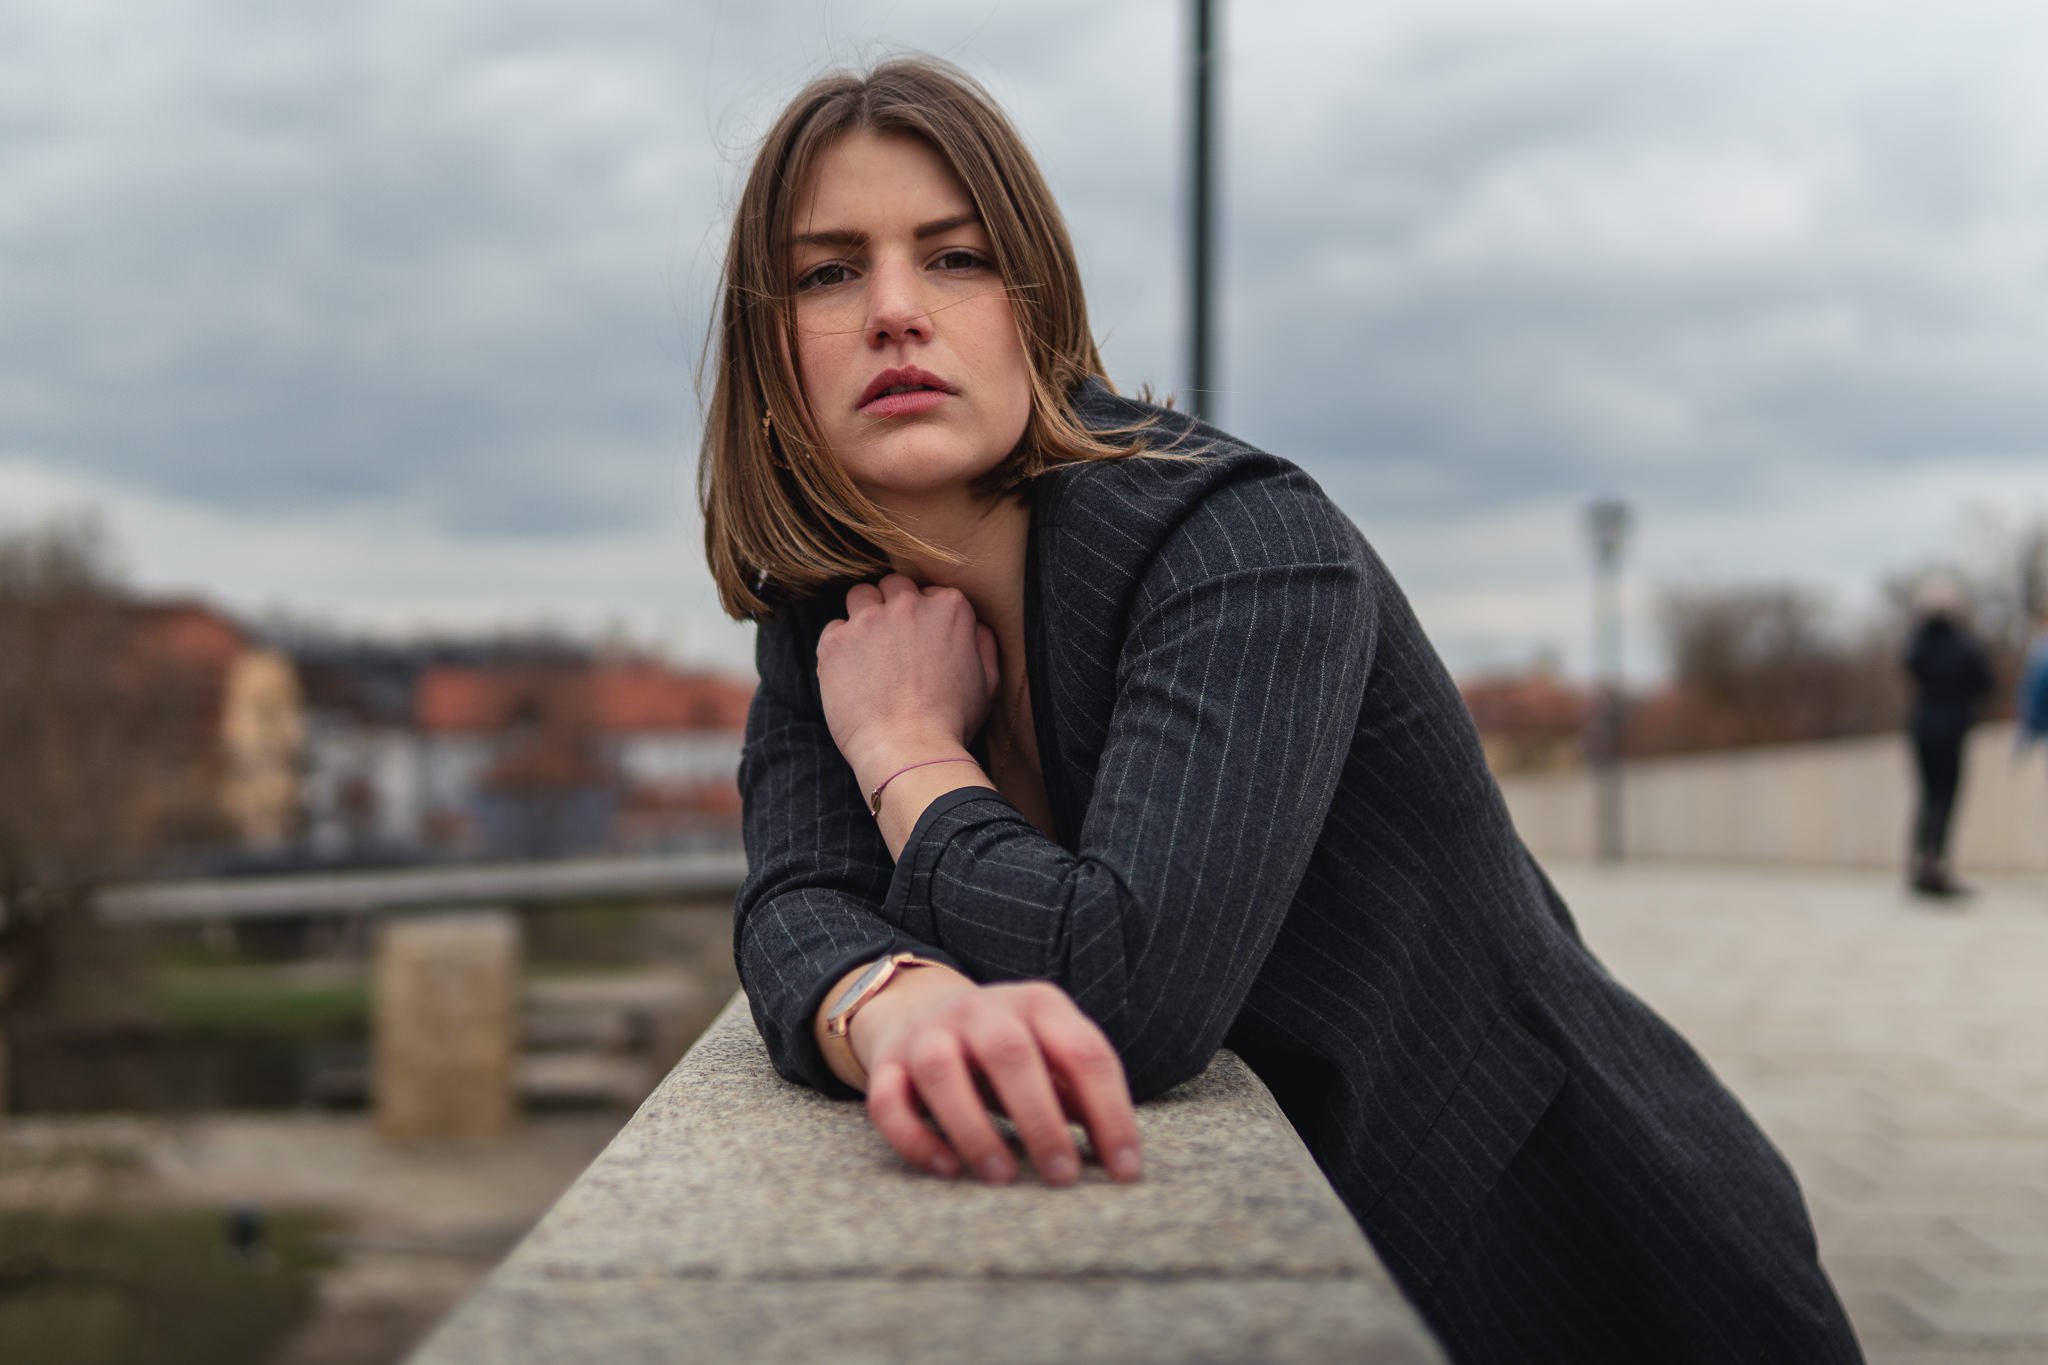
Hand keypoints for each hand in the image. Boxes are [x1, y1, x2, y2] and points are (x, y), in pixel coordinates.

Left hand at [817, 574, 999, 774]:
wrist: (910, 751)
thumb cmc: (952, 723)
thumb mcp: (988, 682)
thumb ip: (983, 643)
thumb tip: (975, 625)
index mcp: (949, 607)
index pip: (929, 592)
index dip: (924, 615)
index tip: (919, 638)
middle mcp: (909, 604)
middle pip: (893, 585)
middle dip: (892, 606)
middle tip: (891, 642)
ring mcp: (869, 619)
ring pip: (860, 596)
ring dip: (863, 616)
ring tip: (866, 651)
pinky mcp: (836, 640)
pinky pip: (833, 629)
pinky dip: (839, 648)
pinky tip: (850, 675)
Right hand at [855, 971, 1143, 1187]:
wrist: (918, 1008)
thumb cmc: (1004, 1049)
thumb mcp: (1050, 1051)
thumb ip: (1079, 1091)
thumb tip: (1117, 1152)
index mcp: (1038, 1004)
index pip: (1085, 1053)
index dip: (1111, 1113)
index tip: (1124, 1170)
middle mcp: (982, 1010)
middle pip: (1011, 1054)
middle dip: (1041, 1120)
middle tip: (1062, 1176)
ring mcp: (928, 1032)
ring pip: (941, 1072)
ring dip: (974, 1128)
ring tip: (1002, 1177)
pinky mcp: (886, 1063)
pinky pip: (887, 1100)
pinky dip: (916, 1138)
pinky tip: (949, 1169)